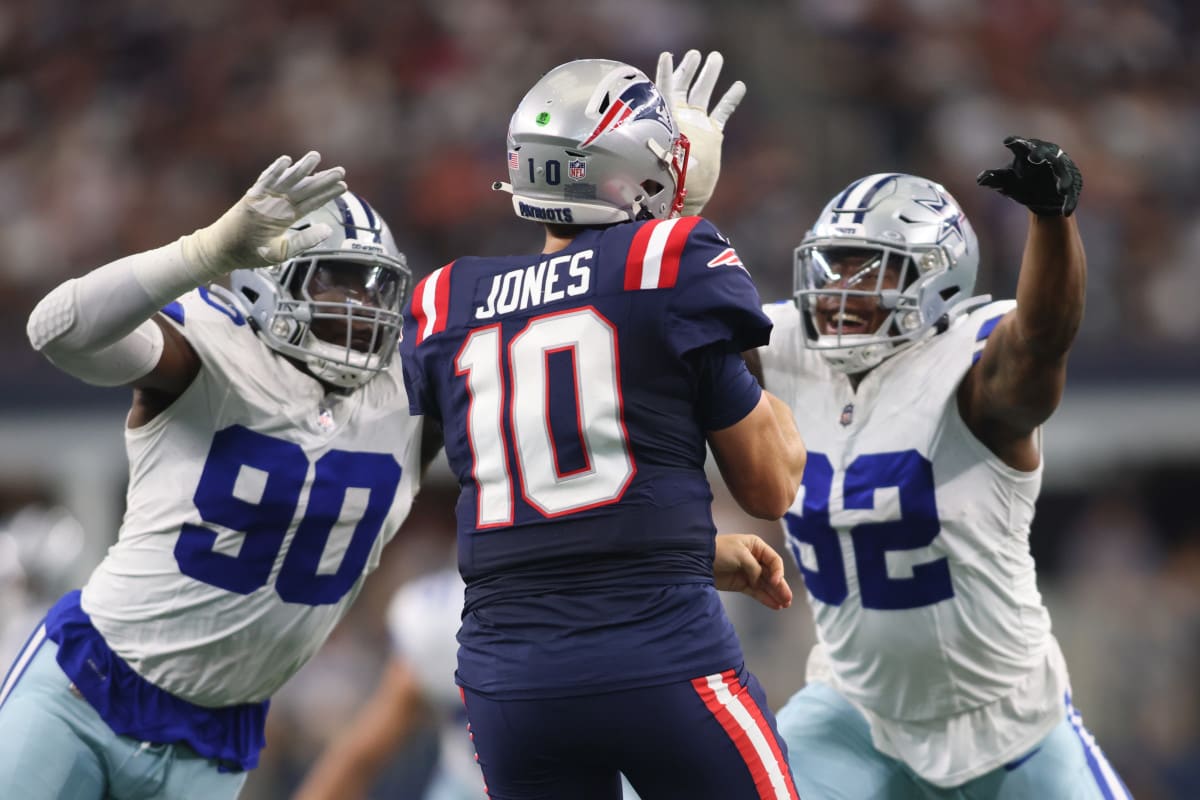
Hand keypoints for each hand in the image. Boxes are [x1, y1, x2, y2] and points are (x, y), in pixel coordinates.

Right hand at [181, 151, 347, 280]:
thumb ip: (305, 240)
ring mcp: (266, 199)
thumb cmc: (252, 252)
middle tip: (341, 171)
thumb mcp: (284, 251)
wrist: (225, 252)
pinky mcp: (251, 198)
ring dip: (302, 169)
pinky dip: (274, 171)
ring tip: (316, 157)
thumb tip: (328, 230)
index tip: (344, 186)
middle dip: (322, 180)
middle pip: (305, 189)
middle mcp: (279, 204)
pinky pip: (264, 182)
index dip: (328, 194)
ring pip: (287, 181)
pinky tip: (286, 161)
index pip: (312, 202)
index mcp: (288, 216)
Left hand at [656, 49, 744, 215]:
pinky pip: (723, 112)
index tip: (666, 56)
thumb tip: (614, 124)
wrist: (680, 196)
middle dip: (689, 68)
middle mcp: (678, 118)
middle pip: (684, 85)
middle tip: (695, 53)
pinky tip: (739, 85)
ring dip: (709, 75)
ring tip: (715, 58)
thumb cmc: (660, 176)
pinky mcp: (712, 135)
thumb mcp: (648, 147)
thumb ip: (642, 130)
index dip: (664, 72)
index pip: (662, 89)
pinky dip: (730, 99)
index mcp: (662, 117)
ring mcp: (696, 125)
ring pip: (703, 93)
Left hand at [713, 533, 792, 609]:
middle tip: (788, 599)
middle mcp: (755, 559)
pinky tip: (774, 605)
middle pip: (772, 574)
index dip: (778, 572)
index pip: (774, 561)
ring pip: (765, 585)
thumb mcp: (741, 555)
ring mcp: (748, 572)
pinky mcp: (740, 584)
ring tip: (784, 605)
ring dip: (775, 594)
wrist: (698, 560)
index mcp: (756, 546)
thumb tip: (759, 581)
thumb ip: (754, 568)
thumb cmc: (720, 551)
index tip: (775, 582)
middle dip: (780, 586)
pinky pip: (756, 592)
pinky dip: (765, 598)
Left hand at [977, 136, 1081, 216]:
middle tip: (1033, 157)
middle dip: (1040, 154)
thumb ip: (994, 179)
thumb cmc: (1021, 181)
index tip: (1007, 142)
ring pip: (1063, 173)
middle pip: (1045, 153)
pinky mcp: (1071, 185)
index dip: (1016, 143)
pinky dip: (1069, 202)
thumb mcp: (1007, 181)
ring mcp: (1062, 170)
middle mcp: (1048, 156)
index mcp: (1030, 152)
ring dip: (1063, 180)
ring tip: (1060, 189)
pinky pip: (1071, 194)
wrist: (1040, 195)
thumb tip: (980, 180)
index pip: (1022, 146)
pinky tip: (1066, 212)